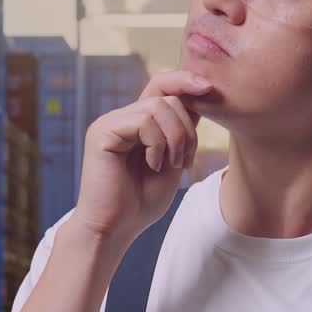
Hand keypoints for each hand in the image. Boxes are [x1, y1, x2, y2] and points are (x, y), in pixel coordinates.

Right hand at [71, 70, 212, 244]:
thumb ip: (182, 130)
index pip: (162, 87)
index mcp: (137, 123)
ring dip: (176, 139)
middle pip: (168, 98)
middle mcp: (121, 117)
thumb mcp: (173, 159)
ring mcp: (110, 122)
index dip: (185, 81)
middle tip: (183, 162)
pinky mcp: (102, 132)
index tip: (209, 88)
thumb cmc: (141, 202)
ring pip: (159, 107)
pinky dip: (158, 145)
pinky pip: (144, 122)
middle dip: (187, 129)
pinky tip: (152, 166)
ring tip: (168, 166)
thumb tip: (200, 96)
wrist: (115, 229)